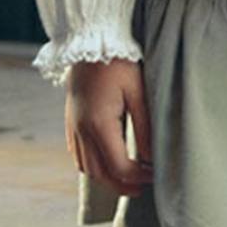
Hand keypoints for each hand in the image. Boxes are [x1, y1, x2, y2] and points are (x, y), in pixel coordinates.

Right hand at [65, 59, 153, 196]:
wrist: (91, 40)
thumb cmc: (118, 62)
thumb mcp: (138, 91)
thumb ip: (146, 127)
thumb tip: (153, 158)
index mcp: (99, 124)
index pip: (120, 166)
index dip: (140, 176)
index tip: (156, 174)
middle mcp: (82, 130)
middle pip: (100, 174)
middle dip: (123, 184)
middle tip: (144, 186)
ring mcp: (73, 127)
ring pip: (87, 168)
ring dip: (107, 178)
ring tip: (128, 177)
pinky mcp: (70, 121)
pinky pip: (78, 155)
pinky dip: (93, 166)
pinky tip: (107, 161)